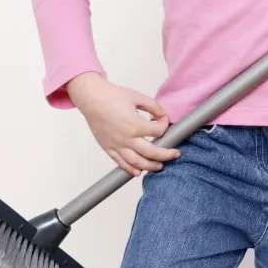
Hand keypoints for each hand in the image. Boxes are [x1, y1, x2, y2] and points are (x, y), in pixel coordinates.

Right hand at [66, 72, 180, 176]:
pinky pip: (120, 163)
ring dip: (150, 166)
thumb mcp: (138, 97)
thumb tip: (163, 115)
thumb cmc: (113, 96)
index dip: (164, 124)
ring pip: (137, 162)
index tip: (163, 119)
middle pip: (151, 153)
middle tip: (175, 154)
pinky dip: (130, 169)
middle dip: (166, 154)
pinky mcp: (108, 148)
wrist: (92, 99)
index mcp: (136, 125)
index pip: (158, 131)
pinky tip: (138, 172)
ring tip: (160, 166)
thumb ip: (154, 107)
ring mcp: (117, 145)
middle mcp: (127, 138)